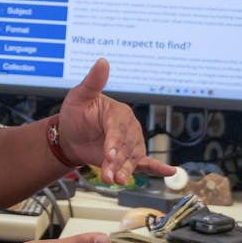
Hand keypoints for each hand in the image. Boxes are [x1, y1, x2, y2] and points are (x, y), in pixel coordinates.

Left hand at [58, 58, 174, 184]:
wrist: (71, 134)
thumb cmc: (76, 113)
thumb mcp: (80, 96)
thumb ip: (93, 82)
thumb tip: (102, 61)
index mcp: (118, 112)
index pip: (118, 128)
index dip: (114, 141)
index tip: (109, 154)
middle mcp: (128, 127)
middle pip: (126, 146)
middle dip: (117, 161)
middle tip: (108, 174)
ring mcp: (130, 142)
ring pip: (133, 158)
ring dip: (126, 170)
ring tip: (117, 181)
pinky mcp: (129, 156)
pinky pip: (146, 162)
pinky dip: (157, 168)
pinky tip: (170, 171)